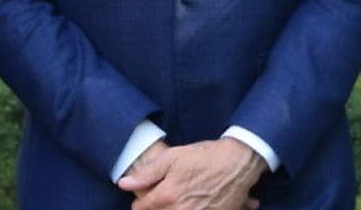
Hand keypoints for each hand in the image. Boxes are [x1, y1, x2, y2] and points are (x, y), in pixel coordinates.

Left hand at [117, 138, 265, 209]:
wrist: (237, 163)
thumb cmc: (204, 156)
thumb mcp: (172, 157)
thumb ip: (146, 174)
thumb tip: (123, 184)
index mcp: (167, 196)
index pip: (141, 208)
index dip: (139, 202)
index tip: (144, 197)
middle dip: (155, 208)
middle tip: (163, 198)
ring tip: (179, 200)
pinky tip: (195, 202)